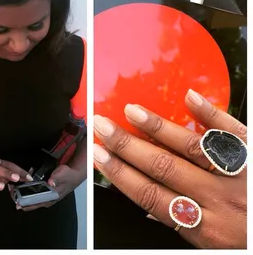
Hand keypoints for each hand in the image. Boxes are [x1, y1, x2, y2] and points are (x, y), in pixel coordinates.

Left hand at [13, 164, 82, 210]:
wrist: (74, 174)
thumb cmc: (68, 175)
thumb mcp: (63, 174)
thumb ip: (57, 178)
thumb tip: (51, 182)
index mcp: (50, 198)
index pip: (35, 204)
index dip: (24, 202)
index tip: (14, 198)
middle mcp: (46, 200)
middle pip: (29, 202)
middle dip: (19, 197)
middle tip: (10, 190)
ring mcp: (44, 197)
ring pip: (29, 198)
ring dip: (21, 194)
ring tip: (12, 187)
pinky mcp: (43, 192)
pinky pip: (32, 193)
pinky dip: (25, 190)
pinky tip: (20, 184)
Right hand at [93, 89, 246, 248]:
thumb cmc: (246, 240)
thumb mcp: (212, 244)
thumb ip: (182, 223)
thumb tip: (149, 208)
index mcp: (206, 226)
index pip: (150, 195)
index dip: (120, 174)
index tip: (99, 155)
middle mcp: (221, 199)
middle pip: (163, 167)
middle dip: (127, 146)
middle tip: (104, 126)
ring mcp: (241, 175)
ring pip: (193, 147)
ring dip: (159, 127)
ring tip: (132, 111)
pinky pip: (234, 132)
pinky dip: (212, 114)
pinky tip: (189, 98)